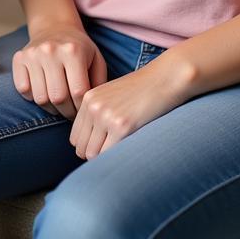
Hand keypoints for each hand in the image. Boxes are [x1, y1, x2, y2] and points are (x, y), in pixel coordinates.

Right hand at [11, 23, 106, 119]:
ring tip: (59, 104)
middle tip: (71, 111)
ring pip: (40, 97)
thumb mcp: (96, 60)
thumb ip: (99, 83)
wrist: (55, 27)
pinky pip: (23, 89)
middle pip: (58, 97)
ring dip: (51, 108)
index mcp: (73, 51)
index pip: (78, 92)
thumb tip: (92, 107)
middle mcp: (50, 50)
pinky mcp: (19, 58)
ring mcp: (32, 54)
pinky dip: (33, 97)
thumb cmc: (79, 49)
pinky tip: (43, 91)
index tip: (83, 110)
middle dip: (67, 111)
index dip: (82, 107)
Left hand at [69, 58, 187, 159]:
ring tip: (120, 153)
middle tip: (112, 155)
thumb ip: (97, 114)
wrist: (164, 79)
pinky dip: (116, 159)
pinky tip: (128, 152)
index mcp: (88, 99)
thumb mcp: (111, 96)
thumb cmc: (141, 91)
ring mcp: (106, 116)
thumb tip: (88, 147)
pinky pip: (109, 155)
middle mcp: (93, 107)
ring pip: (92, 155)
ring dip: (105, 159)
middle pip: (81, 148)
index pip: (75, 137)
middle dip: (95, 156)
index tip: (103, 149)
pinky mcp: (122, 127)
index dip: (88, 147)